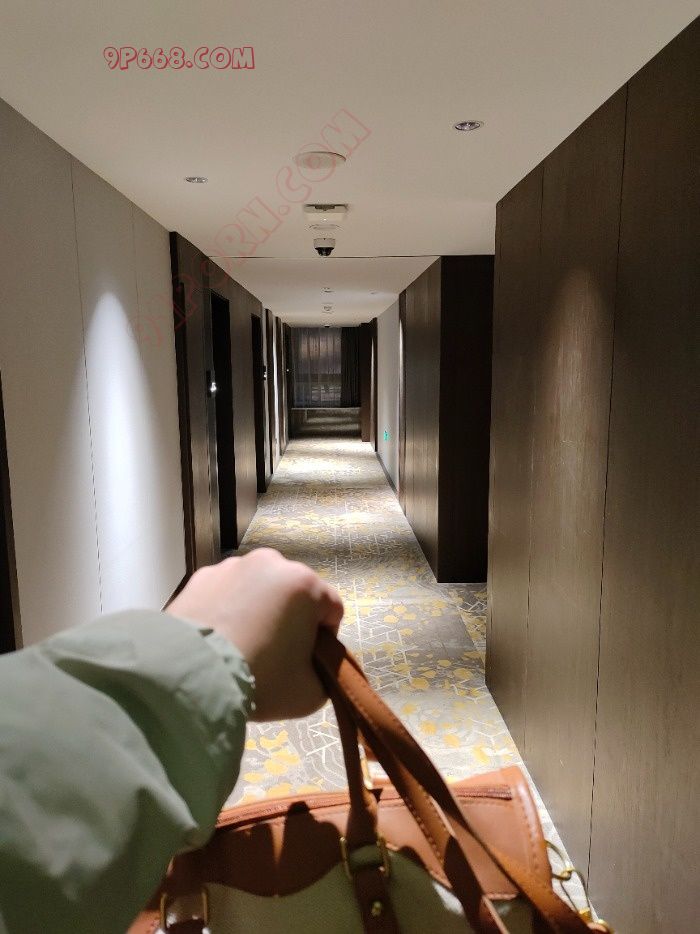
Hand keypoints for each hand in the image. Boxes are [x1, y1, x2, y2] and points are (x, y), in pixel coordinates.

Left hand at [166, 548, 343, 720]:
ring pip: (258, 590)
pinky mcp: (200, 576)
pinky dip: (227, 610)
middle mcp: (270, 563)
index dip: (325, 640)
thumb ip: (324, 674)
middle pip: (293, 595)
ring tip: (242, 646)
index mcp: (304, 583)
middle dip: (290, 620)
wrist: (190, 674)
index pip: (331, 610)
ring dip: (258, 611)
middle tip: (275, 655)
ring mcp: (232, 566)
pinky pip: (226, 593)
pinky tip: (218, 639)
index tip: (308, 662)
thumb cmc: (260, 678)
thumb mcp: (310, 693)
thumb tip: (312, 665)